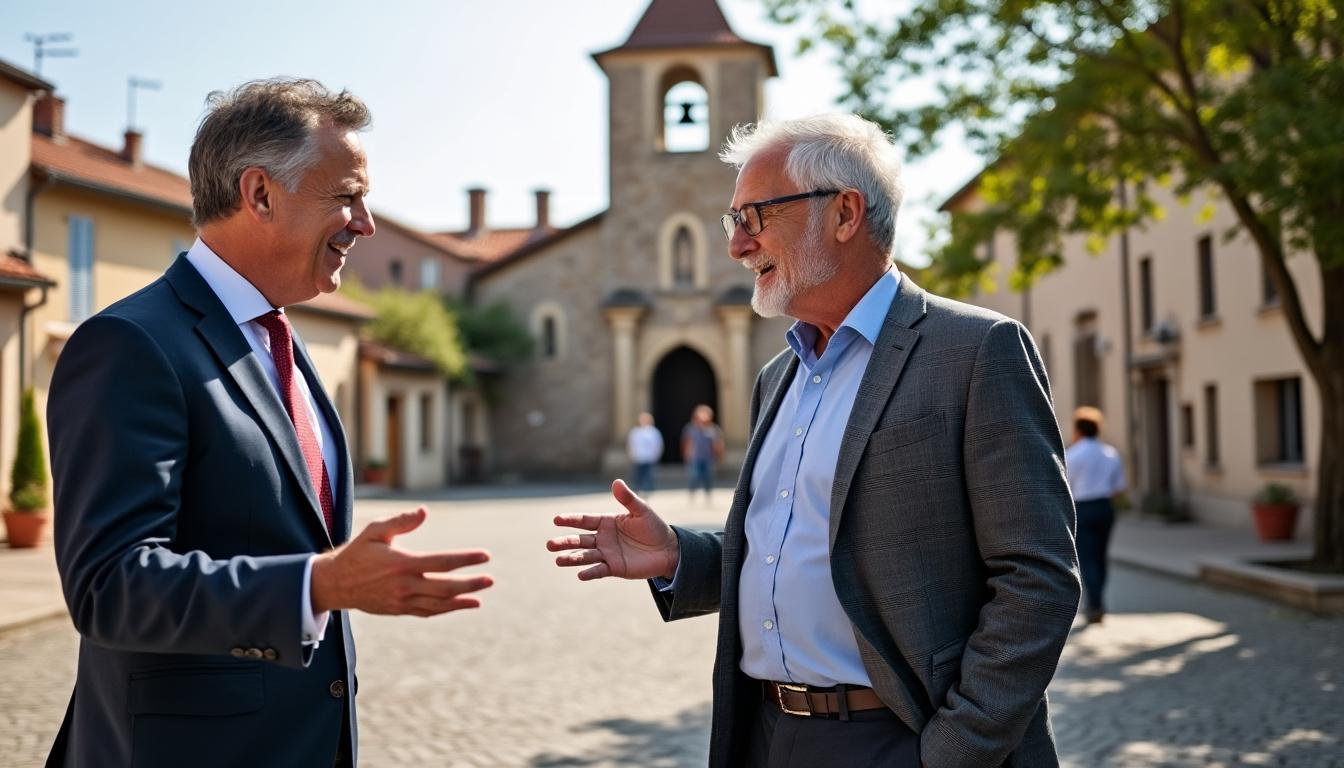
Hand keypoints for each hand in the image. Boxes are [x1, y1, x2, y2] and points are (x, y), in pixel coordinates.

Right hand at [311, 507, 491, 615]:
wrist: (335, 584)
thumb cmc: (357, 553)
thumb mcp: (375, 531)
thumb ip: (401, 521)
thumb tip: (425, 512)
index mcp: (402, 563)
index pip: (442, 562)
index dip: (465, 559)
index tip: (485, 556)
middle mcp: (405, 585)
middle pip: (445, 587)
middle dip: (470, 584)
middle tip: (490, 580)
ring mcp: (402, 601)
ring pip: (438, 604)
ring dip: (461, 601)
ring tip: (480, 598)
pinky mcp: (399, 610)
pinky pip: (427, 612)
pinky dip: (445, 610)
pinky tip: (460, 605)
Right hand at [547, 479, 678, 580]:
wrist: (667, 550)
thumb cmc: (654, 528)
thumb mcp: (641, 510)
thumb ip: (628, 498)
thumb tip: (616, 482)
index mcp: (606, 523)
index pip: (584, 521)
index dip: (571, 520)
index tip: (556, 519)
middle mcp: (603, 538)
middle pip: (580, 540)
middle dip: (565, 542)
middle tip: (549, 545)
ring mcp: (607, 554)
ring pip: (585, 556)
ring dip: (571, 558)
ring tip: (558, 560)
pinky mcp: (614, 568)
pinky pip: (599, 570)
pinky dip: (590, 572)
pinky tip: (580, 574)